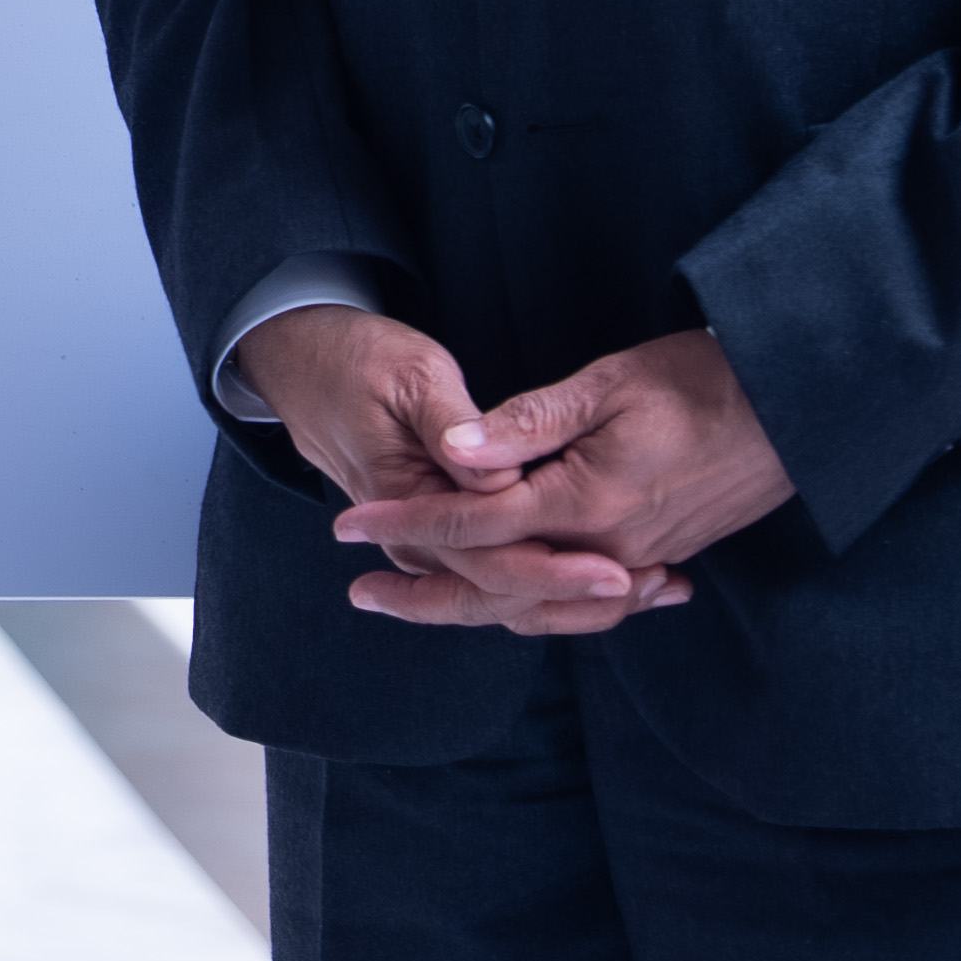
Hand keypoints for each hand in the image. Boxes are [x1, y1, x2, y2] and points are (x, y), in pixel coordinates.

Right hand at [244, 302, 678, 637]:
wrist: (303, 363)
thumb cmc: (359, 359)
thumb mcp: (408, 375)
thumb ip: (453, 425)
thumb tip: (493, 476)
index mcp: (407, 498)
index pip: (489, 557)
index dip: (556, 569)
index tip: (618, 570)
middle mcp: (416, 536)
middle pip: (503, 591)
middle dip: (584, 597)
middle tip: (658, 587)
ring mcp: (427, 540)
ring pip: (505, 595)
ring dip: (578, 600)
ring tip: (655, 590)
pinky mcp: (442, 531)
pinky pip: (499, 576)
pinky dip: (556, 584)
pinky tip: (610, 578)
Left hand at [337, 324, 798, 635]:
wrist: (800, 406)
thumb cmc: (704, 377)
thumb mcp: (610, 383)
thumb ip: (529, 423)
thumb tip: (456, 449)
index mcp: (587, 501)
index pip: (474, 523)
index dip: (406, 523)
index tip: (346, 526)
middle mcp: (610, 547)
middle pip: (497, 592)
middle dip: (423, 596)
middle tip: (359, 591)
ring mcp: (639, 559)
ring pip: (540, 607)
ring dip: (474, 608)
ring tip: (419, 599)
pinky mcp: (662, 556)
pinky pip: (584, 603)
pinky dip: (539, 607)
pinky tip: (514, 600)